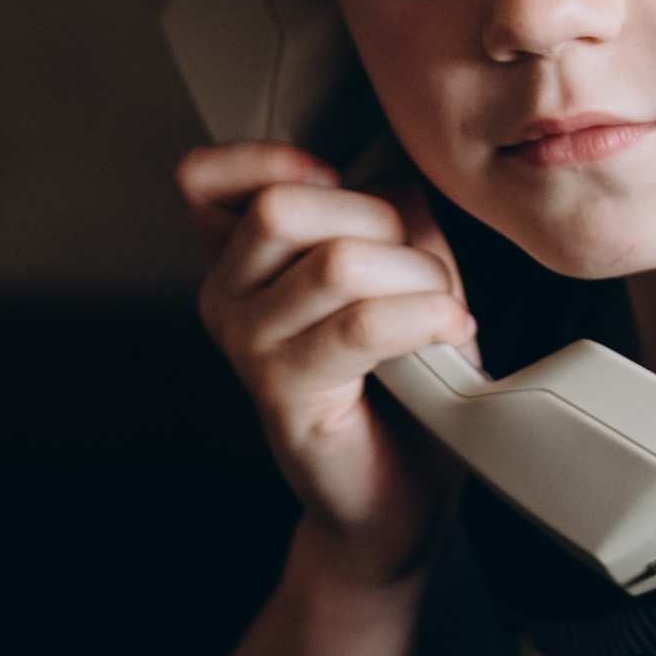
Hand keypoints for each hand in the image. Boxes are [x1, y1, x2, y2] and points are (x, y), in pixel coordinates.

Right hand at [179, 140, 474, 582]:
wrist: (398, 495)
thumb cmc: (401, 381)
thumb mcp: (403, 270)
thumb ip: (392, 214)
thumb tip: (397, 170)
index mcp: (240, 257)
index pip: (204, 178)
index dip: (269, 161)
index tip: (335, 183)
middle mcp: (225, 296)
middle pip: (283, 206)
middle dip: (378, 224)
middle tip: (419, 272)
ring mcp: (246, 346)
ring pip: (335, 262)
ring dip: (416, 278)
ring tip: (442, 310)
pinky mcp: (283, 392)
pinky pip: (360, 325)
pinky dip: (424, 317)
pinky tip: (451, 329)